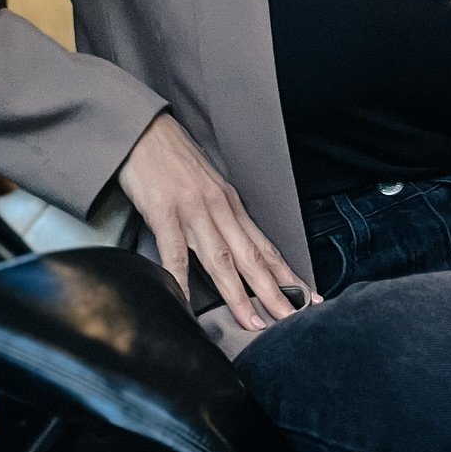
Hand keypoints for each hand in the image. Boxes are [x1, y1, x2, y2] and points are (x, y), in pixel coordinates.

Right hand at [118, 111, 318, 331]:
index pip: (264, 246)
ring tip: (253, 323)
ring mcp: (192, 211)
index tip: (306, 298)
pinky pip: (175, 253)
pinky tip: (187, 304)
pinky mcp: (163, 212)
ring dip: (239, 294)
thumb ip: (219, 216)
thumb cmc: (172, 159)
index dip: (286, 274)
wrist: (144, 129)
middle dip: (275, 291)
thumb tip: (230, 245)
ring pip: (222, 260)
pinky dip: (182, 281)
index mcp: (231, 205)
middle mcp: (219, 209)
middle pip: (252, 258)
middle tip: (292, 319)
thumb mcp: (206, 185)